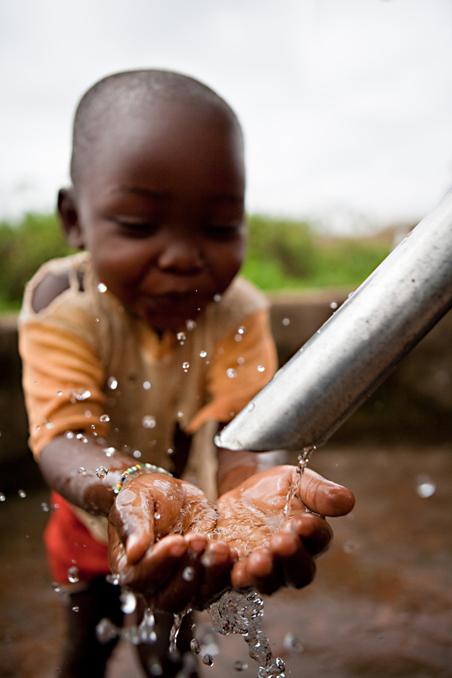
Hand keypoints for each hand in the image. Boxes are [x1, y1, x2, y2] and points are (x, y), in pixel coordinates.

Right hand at [108, 473, 234, 610]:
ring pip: (196, 598)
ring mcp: (181, 585)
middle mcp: (154, 586)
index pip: (141, 579)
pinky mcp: (204, 578)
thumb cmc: (143, 497)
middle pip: (169, 599)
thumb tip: (134, 552)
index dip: (160, 563)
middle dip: (187, 572)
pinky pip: (217, 586)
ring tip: (220, 548)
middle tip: (199, 541)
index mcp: (130, 569)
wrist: (166, 493)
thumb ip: (134, 525)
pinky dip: (226, 573)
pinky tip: (232, 553)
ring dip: (210, 575)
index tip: (177, 541)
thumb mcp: (135, 502)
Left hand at [214, 465, 354, 594]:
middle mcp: (291, 561)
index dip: (311, 534)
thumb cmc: (279, 488)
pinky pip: (233, 578)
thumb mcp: (299, 481)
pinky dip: (228, 570)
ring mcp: (265, 570)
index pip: (317, 541)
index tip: (300, 521)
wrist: (244, 489)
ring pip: (269, 583)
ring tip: (256, 560)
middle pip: (298, 573)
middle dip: (289, 559)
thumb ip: (320, 492)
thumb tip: (347, 500)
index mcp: (312, 538)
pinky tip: (224, 555)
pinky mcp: (237, 569)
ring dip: (263, 574)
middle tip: (279, 542)